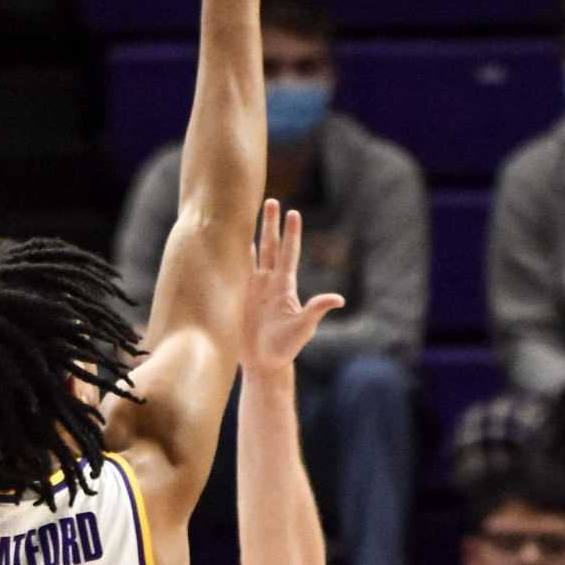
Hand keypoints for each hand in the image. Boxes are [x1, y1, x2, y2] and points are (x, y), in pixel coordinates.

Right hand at [242, 198, 345, 376]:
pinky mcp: (237, 298)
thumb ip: (316, 310)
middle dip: (271, 224)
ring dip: (250, 234)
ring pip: (251, 255)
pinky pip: (234, 271)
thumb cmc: (285, 348)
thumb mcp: (302, 327)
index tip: (293, 213)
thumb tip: (339, 298)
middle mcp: (269, 283)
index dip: (291, 233)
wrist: (263, 364)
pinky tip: (226, 241)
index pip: (289, 253)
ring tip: (245, 213)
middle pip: (270, 247)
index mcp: (284, 286)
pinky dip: (231, 255)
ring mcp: (252, 289)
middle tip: (271, 200)